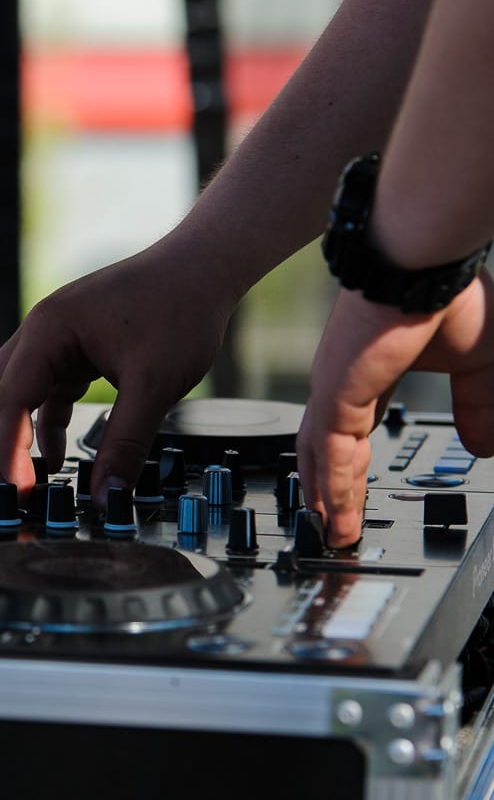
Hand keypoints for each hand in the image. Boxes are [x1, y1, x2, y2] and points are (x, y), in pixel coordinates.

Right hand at [0, 239, 233, 503]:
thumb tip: (109, 496)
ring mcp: (57, 339)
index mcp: (48, 330)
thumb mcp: (153, 386)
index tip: (19, 490)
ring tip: (27, 482)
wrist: (204, 268)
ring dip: (17, 437)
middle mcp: (42, 331)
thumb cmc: (179, 309)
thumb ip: (126, 444)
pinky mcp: (76, 348)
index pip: (8, 399)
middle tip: (9, 493)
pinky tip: (57, 456)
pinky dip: (46, 425)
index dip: (7, 450)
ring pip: (16, 395)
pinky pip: (47, 392)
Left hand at [298, 271, 493, 546]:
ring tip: (333, 534)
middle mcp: (345, 383)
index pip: (354, 428)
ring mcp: (335, 389)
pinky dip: (334, 489)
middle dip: (330, 490)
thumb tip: (484, 447)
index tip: (355, 492)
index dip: (353, 464)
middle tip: (333, 525)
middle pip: (328, 449)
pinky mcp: (336, 395)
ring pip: (322, 457)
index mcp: (371, 373)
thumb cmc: (448, 296)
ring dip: (328, 499)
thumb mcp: (477, 365)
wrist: (426, 265)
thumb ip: (478, 407)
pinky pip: (332, 455)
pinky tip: (336, 517)